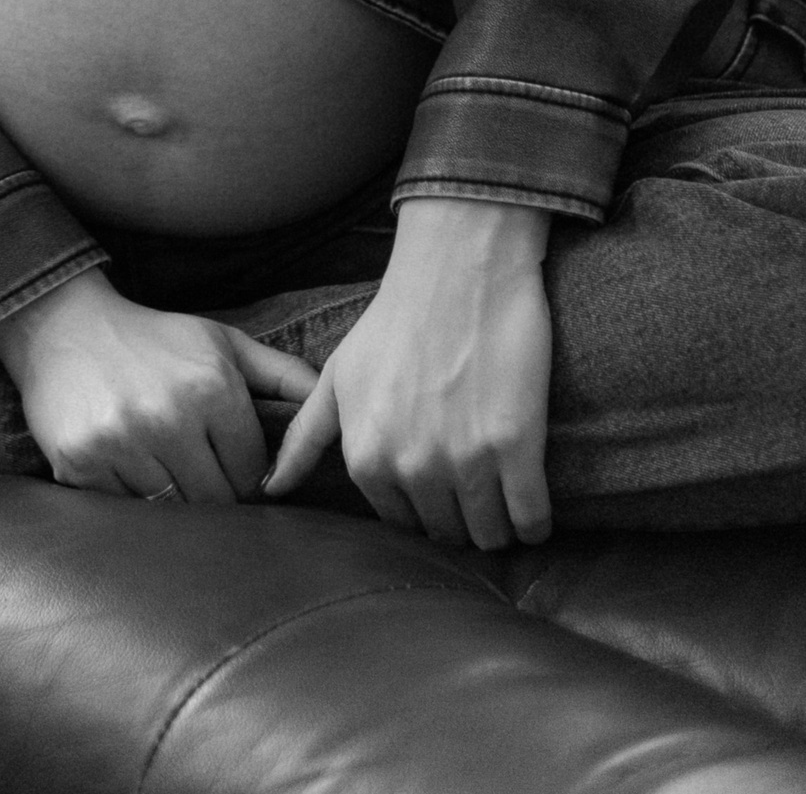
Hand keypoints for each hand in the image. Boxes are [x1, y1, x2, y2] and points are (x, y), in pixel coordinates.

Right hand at [0, 269, 318, 503]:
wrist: (62, 325)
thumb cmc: (154, 338)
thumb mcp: (222, 342)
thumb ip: (284, 374)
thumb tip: (336, 409)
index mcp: (212, 387)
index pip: (253, 475)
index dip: (246, 478)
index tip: (228, 467)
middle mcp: (169, 416)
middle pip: (216, 502)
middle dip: (213, 496)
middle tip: (198, 476)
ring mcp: (122, 442)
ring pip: (171, 512)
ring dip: (171, 499)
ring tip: (161, 470)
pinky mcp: (81, 462)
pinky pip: (123, 511)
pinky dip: (128, 500)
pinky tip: (124, 468)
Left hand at [264, 197, 553, 549]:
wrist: (458, 268)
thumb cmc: (395, 320)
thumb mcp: (337, 376)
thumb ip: (303, 438)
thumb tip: (269, 489)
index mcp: (367, 457)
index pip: (402, 524)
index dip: (422, 506)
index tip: (438, 483)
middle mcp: (413, 467)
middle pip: (447, 534)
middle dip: (460, 518)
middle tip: (473, 481)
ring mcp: (466, 461)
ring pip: (490, 537)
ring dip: (499, 525)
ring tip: (503, 490)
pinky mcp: (517, 447)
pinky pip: (532, 522)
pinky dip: (536, 522)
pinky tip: (532, 499)